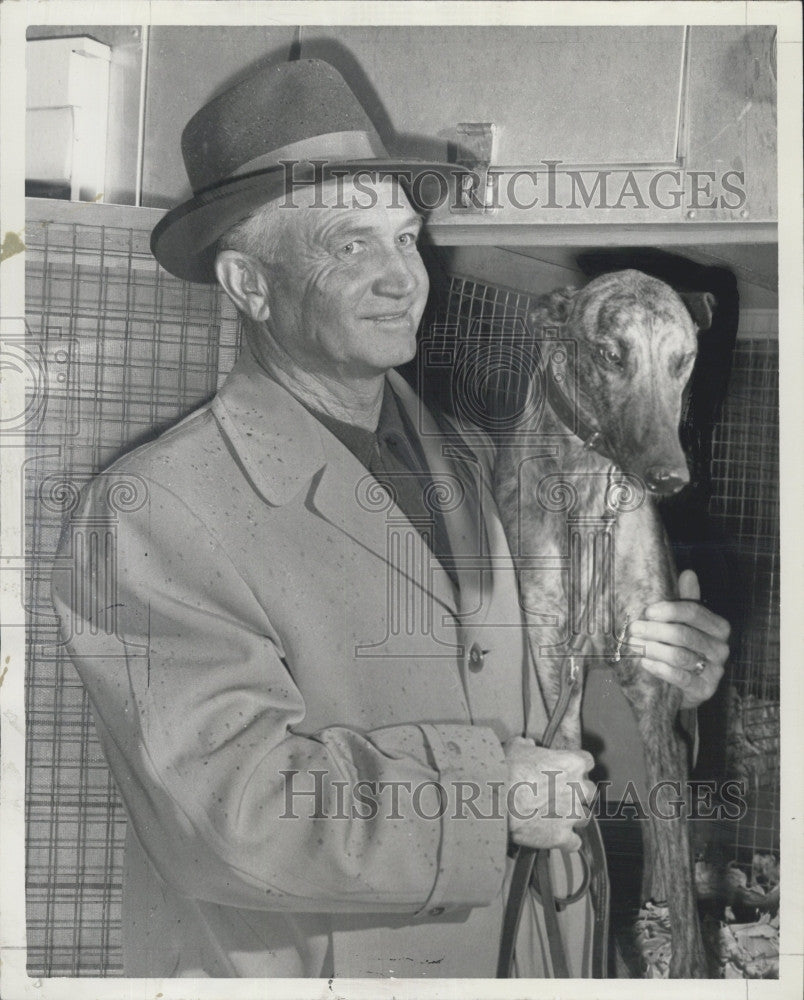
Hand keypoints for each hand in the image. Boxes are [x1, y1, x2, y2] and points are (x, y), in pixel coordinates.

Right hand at [503, 736, 594, 851]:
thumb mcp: (516, 747)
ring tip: (557, 817)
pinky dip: (567, 842)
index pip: (587, 761)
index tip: (567, 769)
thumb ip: (527, 745)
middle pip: (590, 790)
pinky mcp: (562, 836)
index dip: (577, 766)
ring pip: (585, 817)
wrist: (498, 798)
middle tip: (561, 793)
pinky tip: (557, 838)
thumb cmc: (508, 769)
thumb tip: (528, 744)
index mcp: (572, 763)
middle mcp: (578, 788)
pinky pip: (574, 843)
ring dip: (574, 817)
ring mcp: (572, 814)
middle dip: (578, 792)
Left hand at [628, 569, 729, 708]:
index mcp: (718, 628)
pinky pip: (680, 677)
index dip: (670, 610)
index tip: (648, 611)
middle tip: (634, 628)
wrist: (685, 687)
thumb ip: (687, 600)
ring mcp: (715, 671)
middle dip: (656, 630)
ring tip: (634, 644)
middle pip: (685, 634)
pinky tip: (645, 662)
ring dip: (654, 649)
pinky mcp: (704, 690)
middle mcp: (721, 648)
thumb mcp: (685, 623)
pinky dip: (660, 669)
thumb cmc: (683, 648)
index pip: (695, 613)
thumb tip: (688, 573)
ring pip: (681, 656)